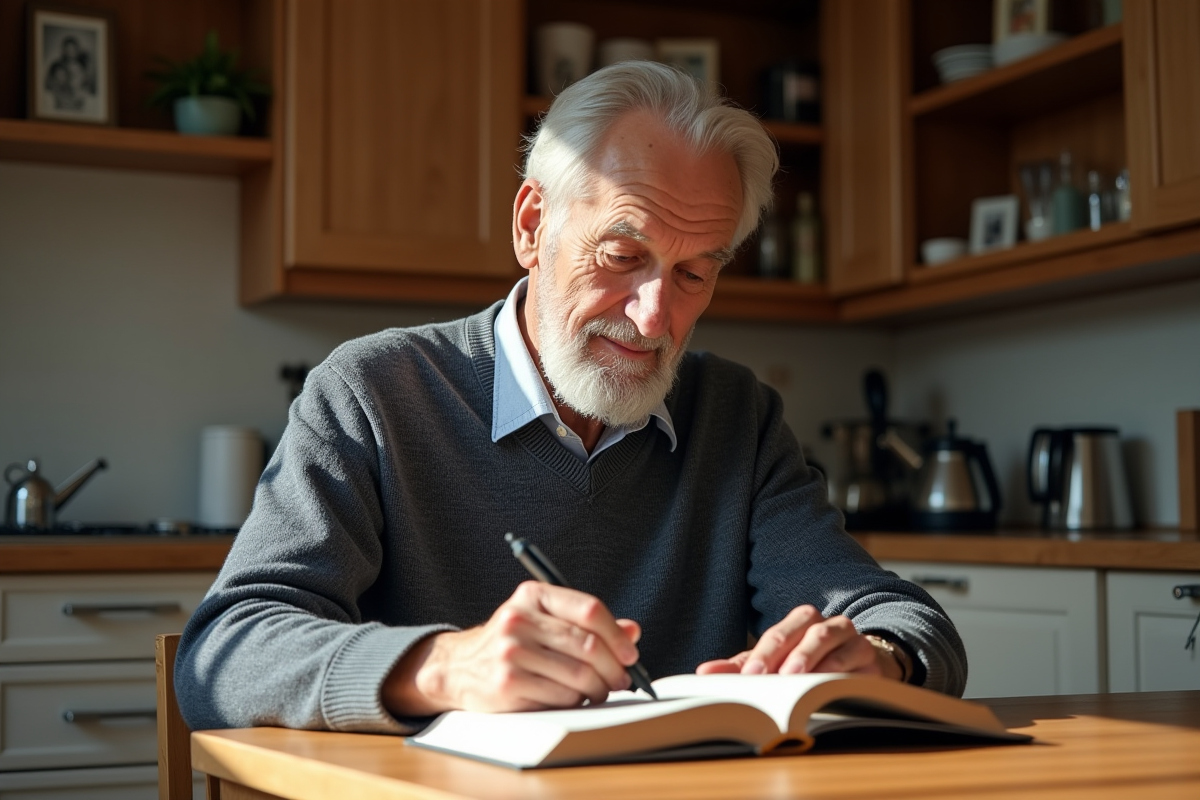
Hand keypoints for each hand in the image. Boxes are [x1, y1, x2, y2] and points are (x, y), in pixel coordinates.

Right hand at [383, 581, 640, 715]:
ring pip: (578, 674)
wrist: (458, 667)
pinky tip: (573, 698)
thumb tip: (633, 631)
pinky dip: (575, 701)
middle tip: (622, 679)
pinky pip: (561, 696)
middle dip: (613, 667)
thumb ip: (587, 624)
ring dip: (598, 688)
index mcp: (533, 596)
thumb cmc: (512, 643)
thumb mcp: (544, 621)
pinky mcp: (507, 684)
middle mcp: (519, 619)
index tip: (630, 653)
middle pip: (587, 645)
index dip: (617, 634)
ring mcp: (510, 652)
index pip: (589, 609)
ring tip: (598, 690)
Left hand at [694, 605, 901, 679]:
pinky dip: (839, 672)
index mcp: (803, 622)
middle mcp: (828, 624)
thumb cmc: (814, 664)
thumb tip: (704, 674)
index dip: (761, 654)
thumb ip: (742, 667)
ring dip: (810, 658)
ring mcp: (852, 639)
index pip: (778, 634)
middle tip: (764, 676)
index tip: (746, 675)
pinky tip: (825, 685)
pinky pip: (857, 661)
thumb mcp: (777, 665)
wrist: (865, 667)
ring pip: (830, 638)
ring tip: (793, 678)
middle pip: (804, 630)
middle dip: (781, 652)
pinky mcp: (871, 660)